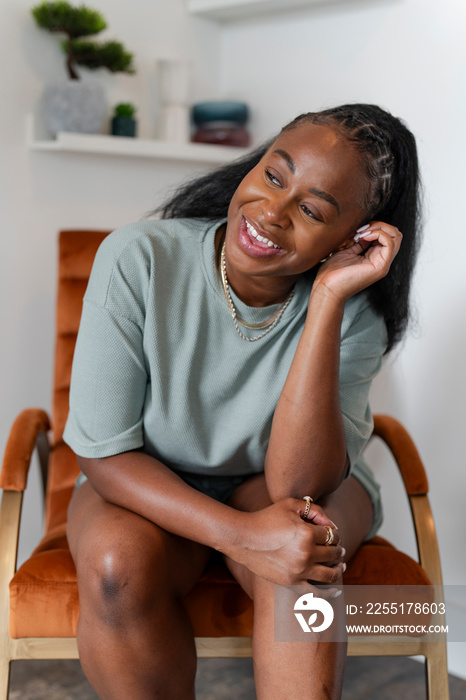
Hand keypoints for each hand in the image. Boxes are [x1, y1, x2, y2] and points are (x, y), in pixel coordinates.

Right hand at [230, 498, 344, 586]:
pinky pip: (315, 593)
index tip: (332, 534)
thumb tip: (332, 524)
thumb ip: (314, 510)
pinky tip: (336, 591)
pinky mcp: (291, 583)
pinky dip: (329, 594)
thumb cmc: (266, 518)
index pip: (332, 535)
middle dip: (338, 550)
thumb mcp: (290, 505)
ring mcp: (299, 571)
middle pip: (333, 553)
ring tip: (340, 565)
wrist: (243, 537)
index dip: (334, 533)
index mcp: (307, 533)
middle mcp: (306, 554)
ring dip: (338, 568)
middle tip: (339, 549)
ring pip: (330, 574)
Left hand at [313, 221, 402, 302]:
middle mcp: (381, 260)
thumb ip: (359, 242)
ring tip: (362, 233)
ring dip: (379, 228)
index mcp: (374, 257)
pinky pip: (390, 243)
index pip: (387, 235)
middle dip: (380, 225)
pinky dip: (378, 234)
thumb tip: (365, 229)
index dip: (375, 226)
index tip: (357, 230)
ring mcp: (383, 264)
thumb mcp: (348, 251)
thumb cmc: (332, 272)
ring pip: (396, 236)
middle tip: (361, 229)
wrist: (327, 288)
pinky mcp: (380, 267)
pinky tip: (363, 237)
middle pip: (395, 234)